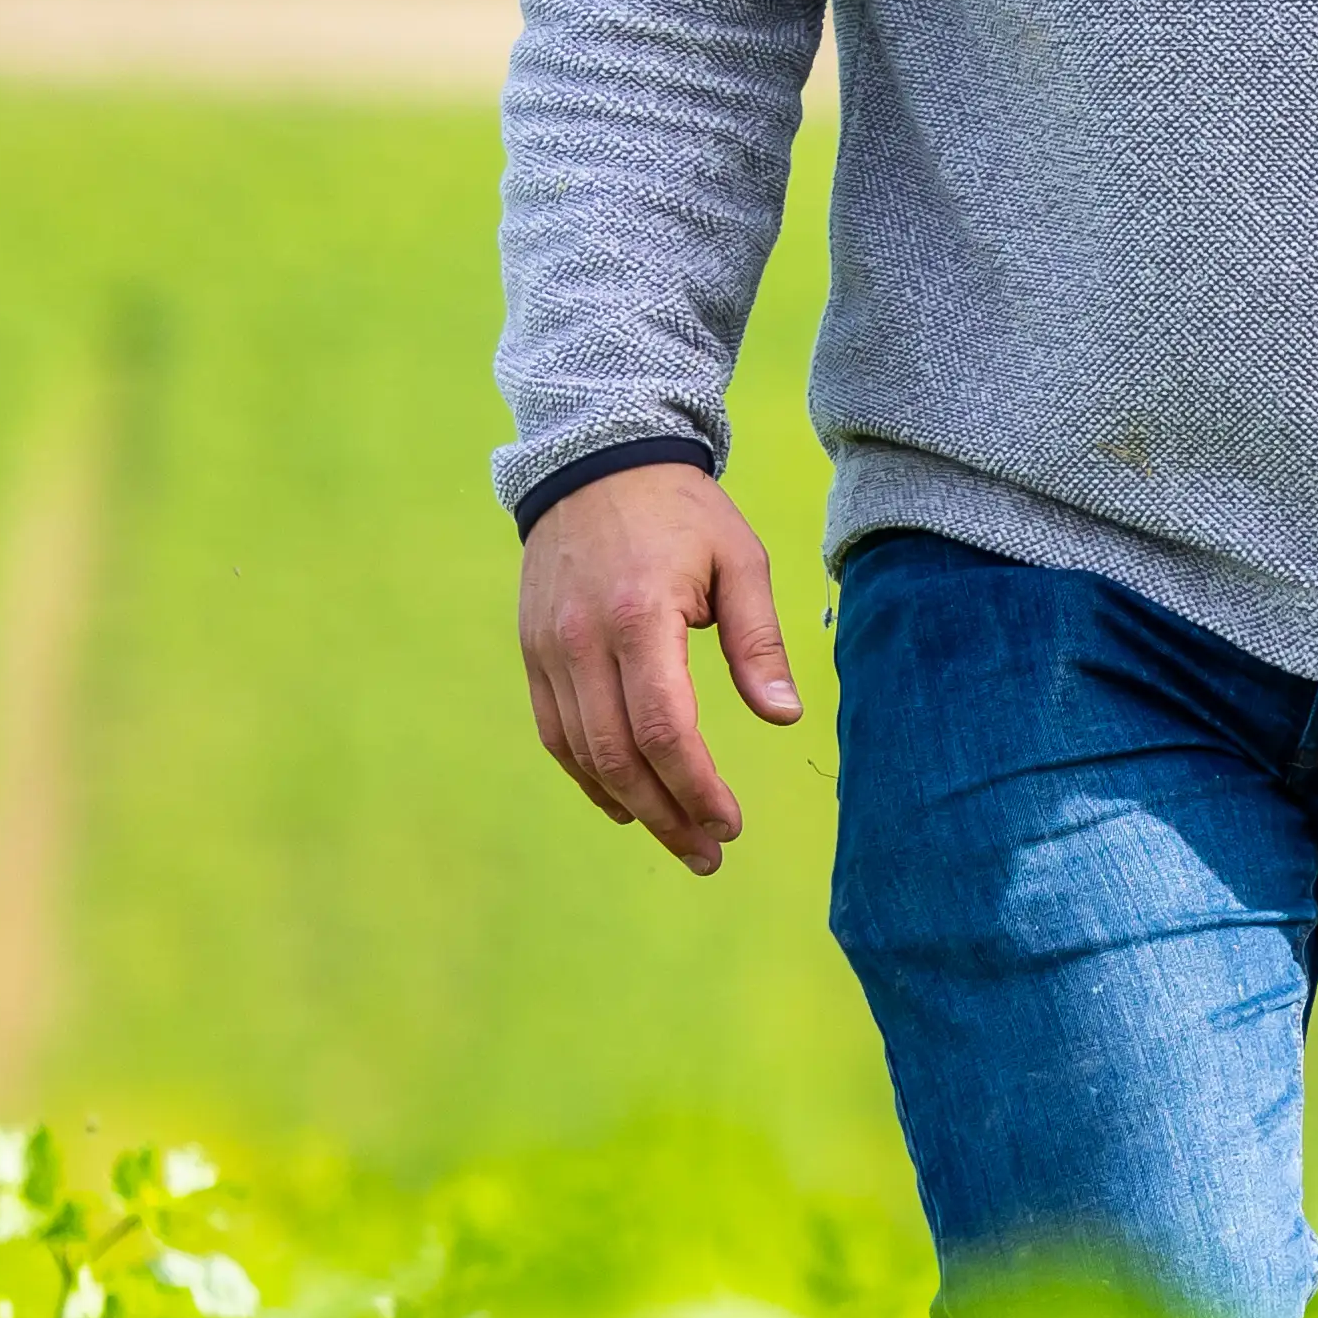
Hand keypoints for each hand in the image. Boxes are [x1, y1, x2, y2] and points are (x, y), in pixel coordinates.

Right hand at [519, 464, 803, 874]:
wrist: (595, 464)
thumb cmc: (682, 513)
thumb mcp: (740, 561)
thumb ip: (759, 642)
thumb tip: (784, 716)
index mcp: (641, 618)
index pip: (663, 728)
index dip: (697, 787)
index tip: (732, 822)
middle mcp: (582, 642)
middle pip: (618, 756)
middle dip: (667, 814)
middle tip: (710, 852)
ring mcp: (548, 650)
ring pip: (581, 753)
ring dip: (630, 806)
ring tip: (680, 839)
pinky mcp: (532, 653)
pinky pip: (554, 732)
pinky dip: (588, 776)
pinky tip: (625, 803)